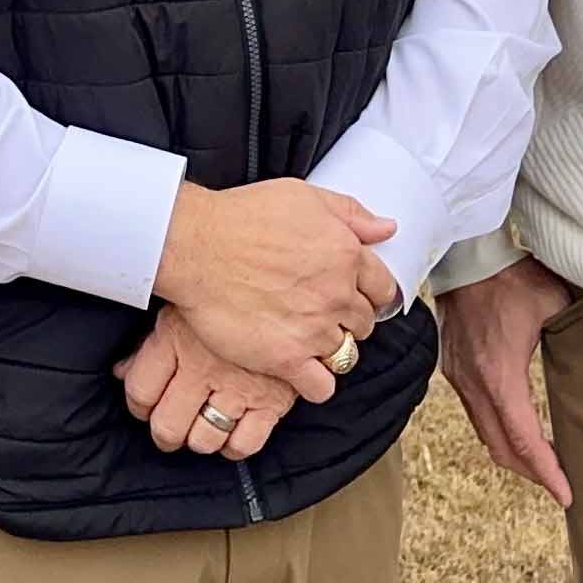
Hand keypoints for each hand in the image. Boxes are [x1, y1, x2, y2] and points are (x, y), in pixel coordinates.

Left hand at [117, 307, 299, 459]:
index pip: (140, 391)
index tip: (145, 407)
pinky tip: (234, 433)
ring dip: (199, 440)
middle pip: (168, 425)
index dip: (137, 406)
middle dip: (165, 434)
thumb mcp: (183, 306)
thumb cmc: (233, 289)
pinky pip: (246, 443)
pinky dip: (236, 446)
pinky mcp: (272, 401)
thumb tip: (121, 371)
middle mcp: (203, 369)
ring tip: (202, 428)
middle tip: (171, 429)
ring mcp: (238, 388)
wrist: (294, 280)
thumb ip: (150, 342)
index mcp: (176, 339)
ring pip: (204, 439)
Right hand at [152, 179, 398, 402]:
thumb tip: (386, 229)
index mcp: (346, 255)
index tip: (357, 296)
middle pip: (364, 324)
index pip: (384, 288)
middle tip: (323, 315)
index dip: (371, 293)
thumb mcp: (304, 196)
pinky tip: (302, 371)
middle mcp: (336, 295)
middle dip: (348, 320)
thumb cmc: (242, 218)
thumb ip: (351, 213)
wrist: (196, 248)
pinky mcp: (286, 358)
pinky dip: (317, 384)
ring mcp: (313, 330)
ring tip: (309, 341)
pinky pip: (321, 387)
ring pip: (346, 355)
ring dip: (331, 350)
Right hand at [435, 257, 574, 506]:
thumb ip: (579, 336)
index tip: (566, 494)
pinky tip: (520, 428)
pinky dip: (500, 432)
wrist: (466, 257)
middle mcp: (475, 385)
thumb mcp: (555, 304)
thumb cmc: (513, 277)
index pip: (524, 440)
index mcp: (500, 376)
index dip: (547, 472)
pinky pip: (477, 415)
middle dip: (532, 473)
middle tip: (560, 486)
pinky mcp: (455, 370)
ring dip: (514, 454)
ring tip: (544, 464)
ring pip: (486, 435)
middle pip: (501, 449)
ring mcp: (460, 379)